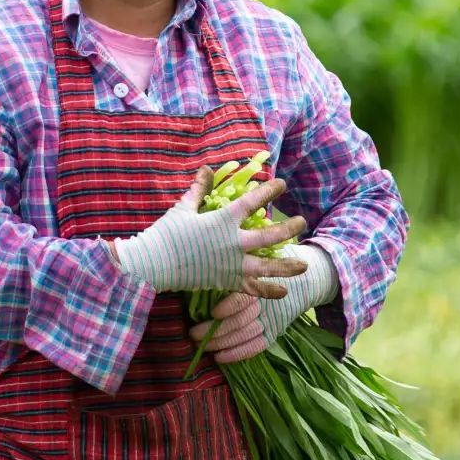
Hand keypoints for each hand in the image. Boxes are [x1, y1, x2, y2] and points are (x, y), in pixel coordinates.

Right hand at [109, 167, 307, 295]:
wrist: (155, 263)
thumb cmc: (167, 233)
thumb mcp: (183, 207)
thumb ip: (198, 189)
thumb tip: (207, 168)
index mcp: (223, 220)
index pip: (252, 202)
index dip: (268, 191)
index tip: (281, 184)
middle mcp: (233, 243)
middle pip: (269, 236)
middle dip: (288, 228)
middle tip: (301, 222)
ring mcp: (232, 265)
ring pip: (267, 267)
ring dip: (287, 266)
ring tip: (304, 265)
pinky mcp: (227, 282)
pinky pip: (252, 288)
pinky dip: (268, 291)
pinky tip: (283, 292)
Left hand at [189, 245, 338, 362]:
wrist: (306, 277)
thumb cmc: (271, 262)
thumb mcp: (258, 255)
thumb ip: (236, 263)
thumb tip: (202, 266)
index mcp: (261, 283)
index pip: (244, 299)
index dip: (228, 307)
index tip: (212, 313)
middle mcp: (267, 304)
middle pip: (239, 321)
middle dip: (214, 331)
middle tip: (193, 333)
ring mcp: (271, 320)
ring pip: (244, 336)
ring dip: (221, 344)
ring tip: (202, 346)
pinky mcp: (274, 331)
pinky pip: (255, 347)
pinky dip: (237, 354)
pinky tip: (220, 358)